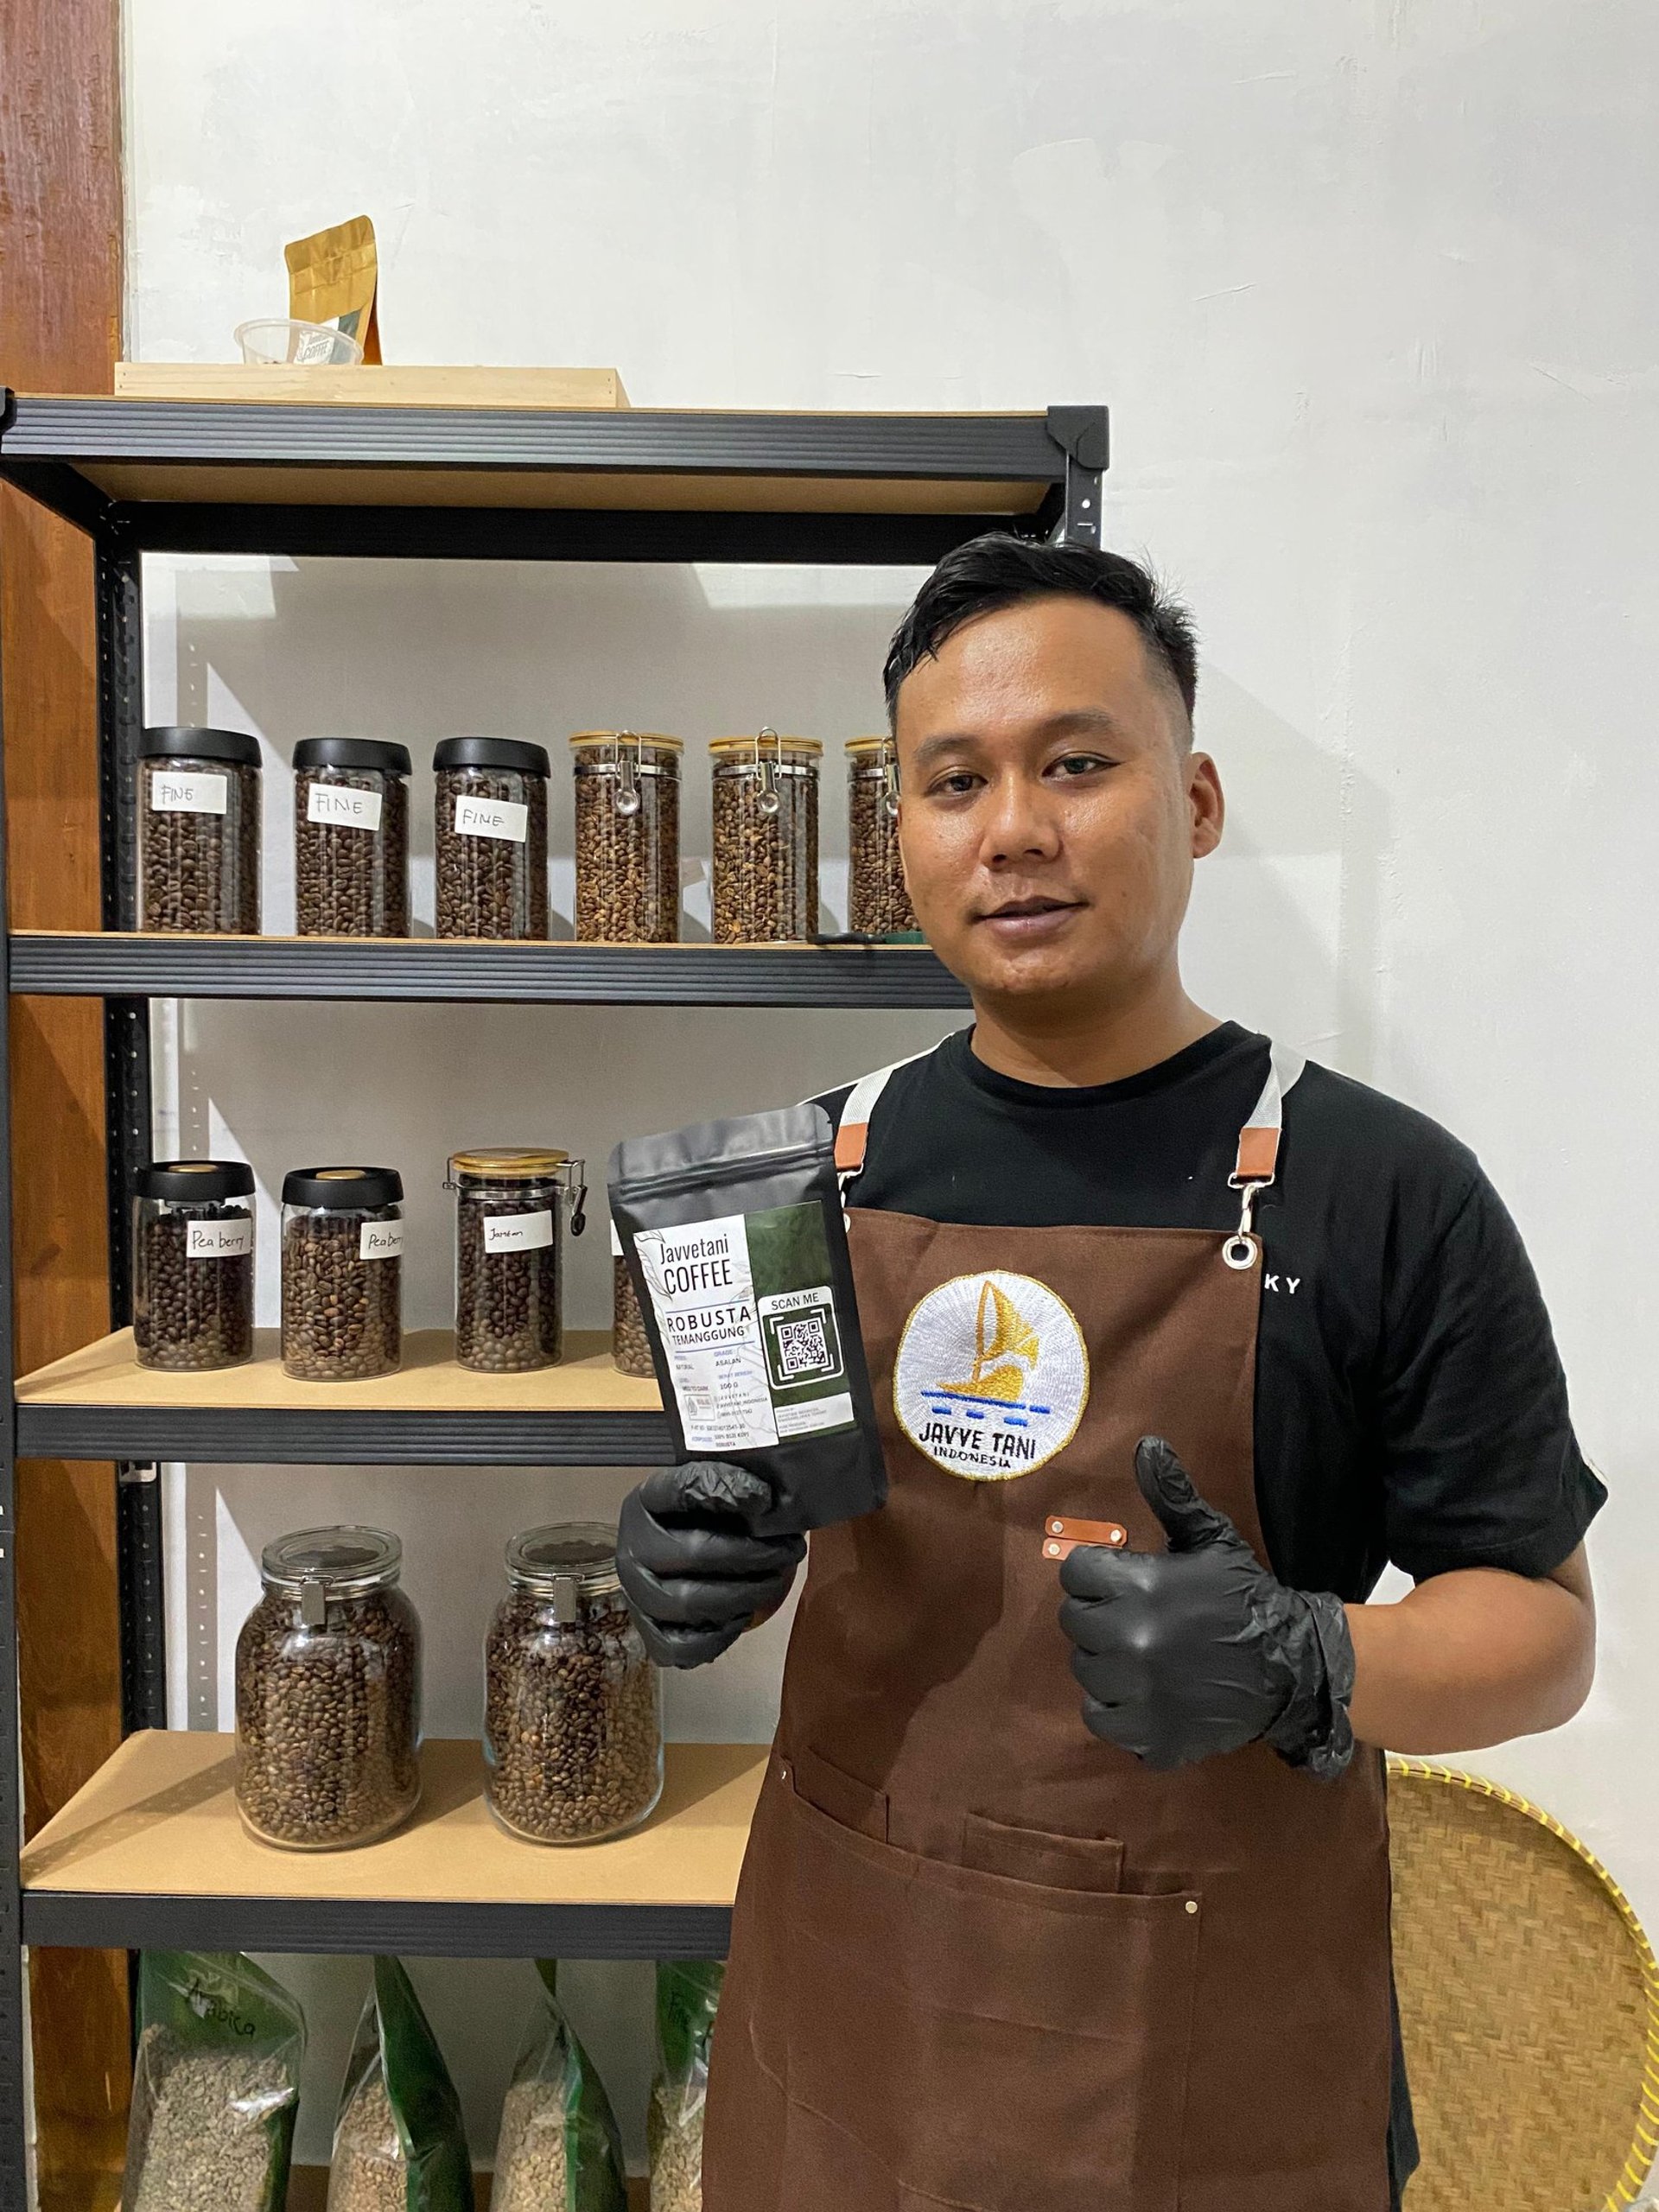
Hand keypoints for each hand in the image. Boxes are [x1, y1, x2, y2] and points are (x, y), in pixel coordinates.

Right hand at [617, 1460, 806, 1668]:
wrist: (678, 1548)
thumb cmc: (703, 1516)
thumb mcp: (715, 1488)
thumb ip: (733, 1485)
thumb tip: (763, 1500)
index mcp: (646, 1501)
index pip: (684, 1488)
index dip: (726, 1489)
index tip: (765, 1498)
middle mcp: (632, 1546)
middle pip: (694, 1553)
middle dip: (752, 1555)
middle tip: (788, 1551)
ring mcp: (635, 1593)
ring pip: (688, 1603)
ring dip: (742, 1596)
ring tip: (773, 1583)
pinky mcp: (646, 1630)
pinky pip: (679, 1646)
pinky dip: (715, 1638)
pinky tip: (741, 1617)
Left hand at [1058, 1437, 1354, 1774]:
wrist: (1293, 1666)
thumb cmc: (1245, 1596)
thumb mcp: (1211, 1539)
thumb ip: (1172, 1496)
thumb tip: (1146, 1445)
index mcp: (1139, 1586)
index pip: (1076, 1573)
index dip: (1097, 1574)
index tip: (1121, 1581)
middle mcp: (1130, 1640)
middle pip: (1074, 1622)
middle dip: (1099, 1615)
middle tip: (1136, 1619)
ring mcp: (1139, 1694)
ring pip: (1086, 1671)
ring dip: (1107, 1662)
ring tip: (1144, 1656)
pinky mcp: (1149, 1735)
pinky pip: (1102, 1719)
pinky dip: (1118, 1709)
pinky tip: (1146, 1693)